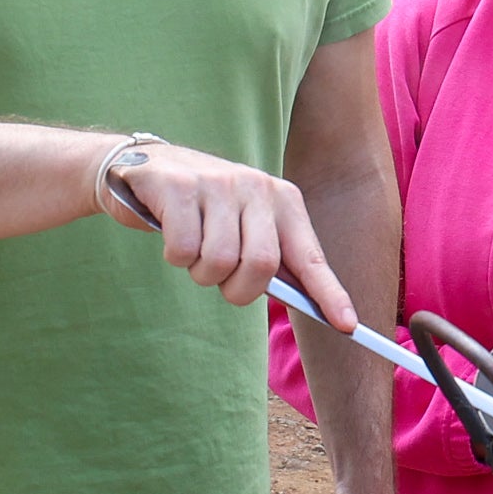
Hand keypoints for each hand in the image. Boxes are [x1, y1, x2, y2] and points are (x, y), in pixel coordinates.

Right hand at [101, 138, 359, 319]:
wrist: (144, 167)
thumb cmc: (204, 210)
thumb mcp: (246, 224)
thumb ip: (270, 256)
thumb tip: (303, 302)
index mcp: (283, 199)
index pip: (310, 256)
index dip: (329, 294)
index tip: (348, 326)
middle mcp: (256, 186)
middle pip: (261, 265)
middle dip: (238, 289)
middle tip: (221, 281)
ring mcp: (218, 183)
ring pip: (219, 261)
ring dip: (201, 272)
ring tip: (194, 251)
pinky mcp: (179, 186)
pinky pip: (183, 250)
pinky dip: (175, 256)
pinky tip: (171, 235)